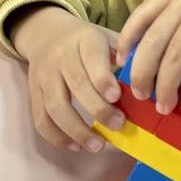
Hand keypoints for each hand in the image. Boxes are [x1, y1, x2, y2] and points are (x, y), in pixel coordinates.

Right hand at [10, 5, 124, 152]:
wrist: (47, 33)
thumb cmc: (88, 41)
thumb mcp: (107, 37)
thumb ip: (125, 55)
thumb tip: (147, 83)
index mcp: (85, 40)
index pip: (92, 58)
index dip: (102, 79)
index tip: (116, 97)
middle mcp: (61, 57)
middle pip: (76, 85)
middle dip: (97, 109)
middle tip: (118, 125)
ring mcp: (44, 76)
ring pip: (56, 106)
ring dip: (76, 130)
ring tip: (97, 145)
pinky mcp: (33, 93)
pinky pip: (41, 118)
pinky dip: (57, 136)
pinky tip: (76, 146)